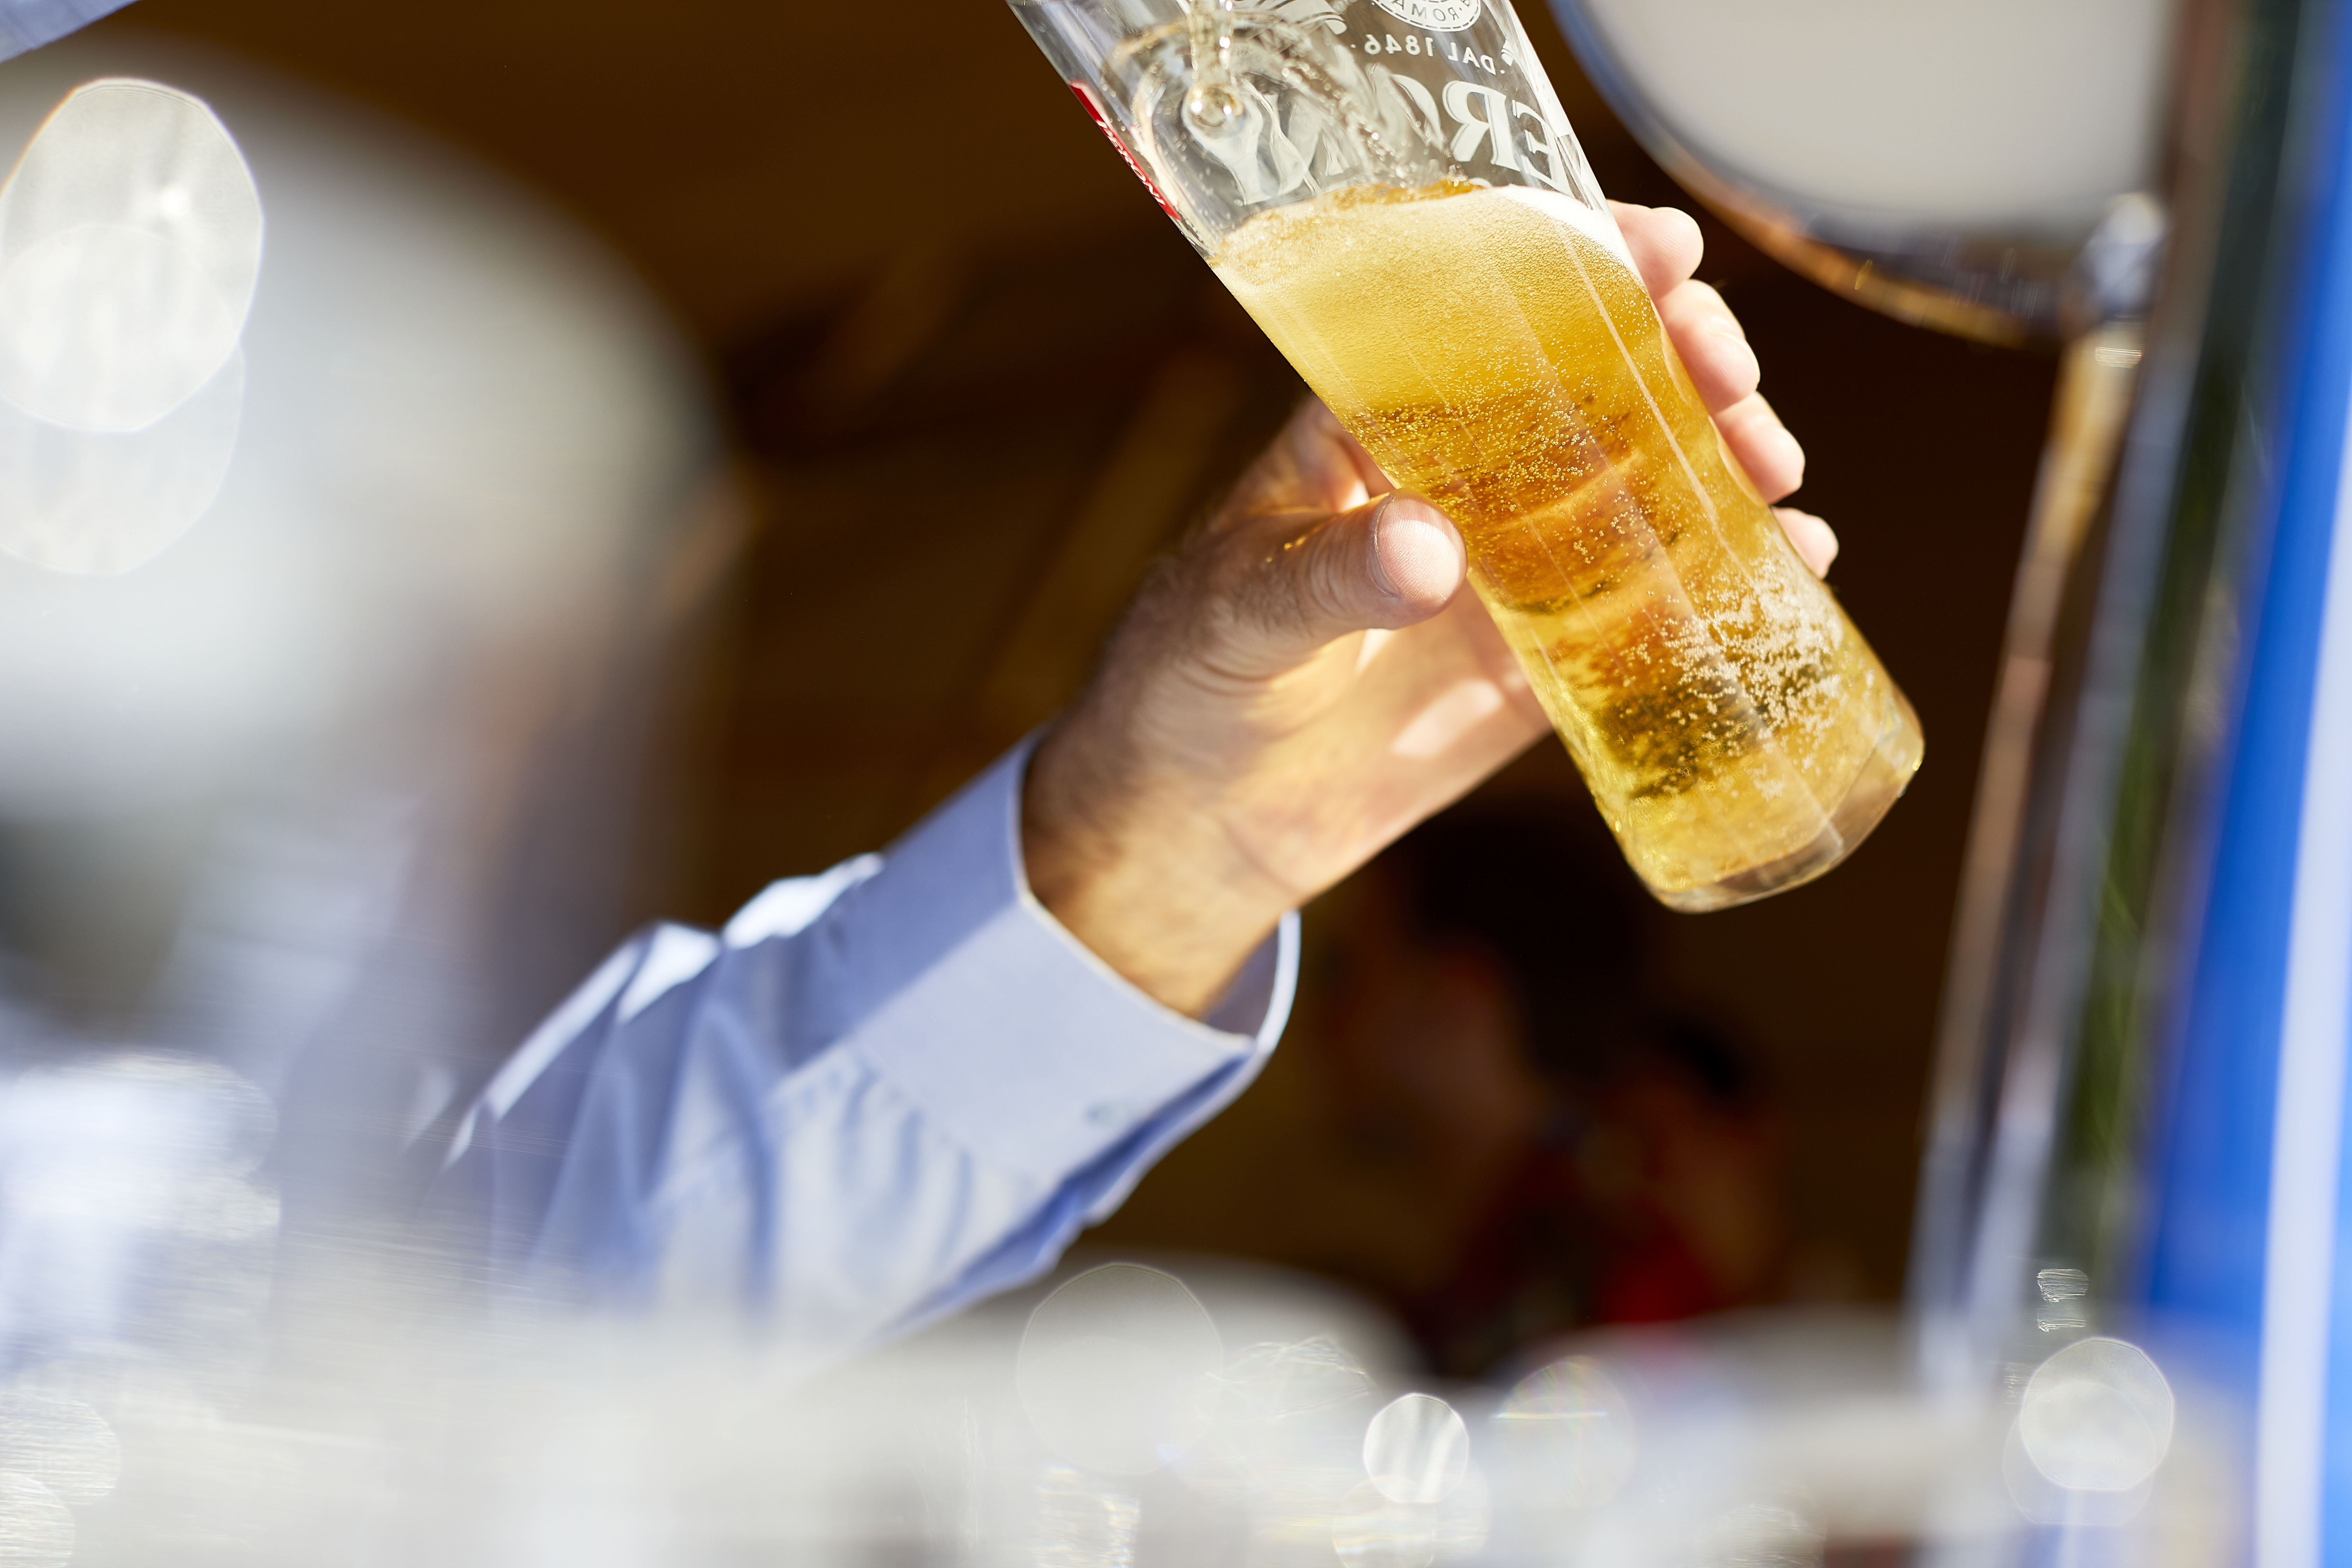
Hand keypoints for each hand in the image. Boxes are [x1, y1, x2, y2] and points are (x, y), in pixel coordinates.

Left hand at [1023, 203, 1832, 1014]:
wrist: (1197, 814)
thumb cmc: (1189, 676)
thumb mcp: (1238, 613)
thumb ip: (1326, 579)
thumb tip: (1426, 548)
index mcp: (1374, 429)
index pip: (1484, 313)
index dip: (1576, 265)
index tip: (1658, 251)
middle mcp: (1459, 482)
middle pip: (1591, 386)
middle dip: (1676, 362)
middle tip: (1734, 378)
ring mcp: (1509, 568)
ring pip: (1639, 485)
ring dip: (1717, 461)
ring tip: (1775, 469)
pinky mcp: (1540, 662)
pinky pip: (1645, 609)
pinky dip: (1720, 582)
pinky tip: (1791, 563)